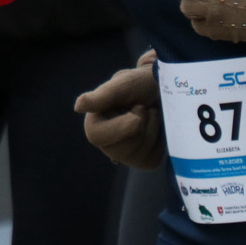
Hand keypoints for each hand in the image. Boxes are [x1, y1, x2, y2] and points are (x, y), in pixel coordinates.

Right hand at [73, 49, 164, 168]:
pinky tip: (158, 128)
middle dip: (141, 126)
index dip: (121, 126)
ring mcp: (125, 154)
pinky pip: (152, 160)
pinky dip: (161, 143)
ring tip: (152, 114)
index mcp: (95, 122)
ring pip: (139, 155)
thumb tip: (78, 107)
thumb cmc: (142, 84)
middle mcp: (106, 142)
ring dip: (153, 130)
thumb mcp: (123, 85)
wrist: (167, 90)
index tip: (138, 110)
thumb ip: (102, 97)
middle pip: (121, 150)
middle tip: (145, 108)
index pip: (98, 136)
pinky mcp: (144, 160)